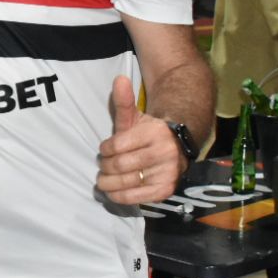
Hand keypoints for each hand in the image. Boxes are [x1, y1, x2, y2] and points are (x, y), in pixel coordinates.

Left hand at [96, 75, 184, 204]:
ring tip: (103, 180)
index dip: (105, 149)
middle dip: (105, 166)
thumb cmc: (147, 133)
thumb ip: (124, 101)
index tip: (104, 150)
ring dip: (108, 183)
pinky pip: (137, 198)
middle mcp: (165, 152)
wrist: (176, 147)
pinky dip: (120, 196)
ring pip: (126, 182)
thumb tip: (119, 79)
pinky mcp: (166, 190)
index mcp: (155, 132)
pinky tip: (113, 192)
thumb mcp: (134, 117)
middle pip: (119, 165)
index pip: (116, 146)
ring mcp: (167, 173)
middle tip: (102, 166)